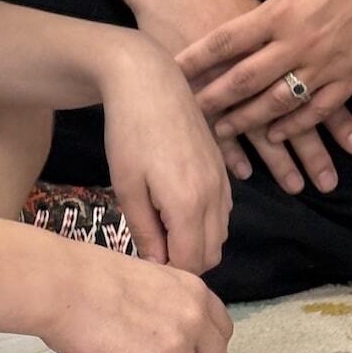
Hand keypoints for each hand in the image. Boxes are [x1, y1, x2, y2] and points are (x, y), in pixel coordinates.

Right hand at [42, 238, 233, 352]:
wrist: (61, 285)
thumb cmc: (90, 276)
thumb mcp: (149, 280)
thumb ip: (171, 306)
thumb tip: (170, 334)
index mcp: (195, 292)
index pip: (222, 332)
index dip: (201, 345)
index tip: (182, 349)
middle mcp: (194, 320)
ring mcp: (175, 350)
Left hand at [97, 37, 231, 274]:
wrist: (150, 82)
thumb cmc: (129, 133)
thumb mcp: (127, 187)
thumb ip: (145, 231)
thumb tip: (157, 265)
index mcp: (190, 204)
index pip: (190, 263)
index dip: (166, 270)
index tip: (142, 259)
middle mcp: (215, 197)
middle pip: (210, 255)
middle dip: (183, 261)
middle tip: (150, 246)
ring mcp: (223, 182)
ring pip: (219, 235)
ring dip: (195, 243)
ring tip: (160, 227)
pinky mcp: (223, 169)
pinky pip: (223, 213)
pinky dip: (204, 223)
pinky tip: (175, 207)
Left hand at [177, 0, 351, 176]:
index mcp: (279, 12)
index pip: (227, 40)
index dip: (197, 58)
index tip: (173, 71)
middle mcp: (298, 42)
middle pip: (245, 79)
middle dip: (214, 98)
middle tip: (190, 113)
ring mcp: (325, 64)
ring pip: (278, 102)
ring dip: (248, 120)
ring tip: (224, 131)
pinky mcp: (351, 79)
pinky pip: (317, 111)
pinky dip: (294, 126)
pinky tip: (274, 136)